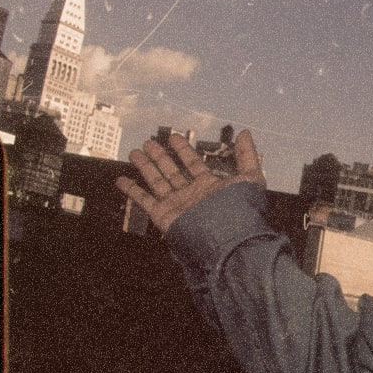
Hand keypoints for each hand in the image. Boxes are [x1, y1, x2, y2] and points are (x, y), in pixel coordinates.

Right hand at [115, 129, 266, 236]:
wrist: (229, 240)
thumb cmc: (241, 211)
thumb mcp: (250, 178)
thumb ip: (247, 155)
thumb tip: (245, 133)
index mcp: (209, 186)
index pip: (193, 163)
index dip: (183, 150)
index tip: (174, 137)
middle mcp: (191, 195)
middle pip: (172, 171)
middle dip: (161, 156)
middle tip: (149, 142)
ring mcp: (177, 205)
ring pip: (157, 181)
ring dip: (145, 167)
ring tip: (135, 152)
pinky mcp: (164, 215)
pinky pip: (144, 201)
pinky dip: (132, 190)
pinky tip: (121, 180)